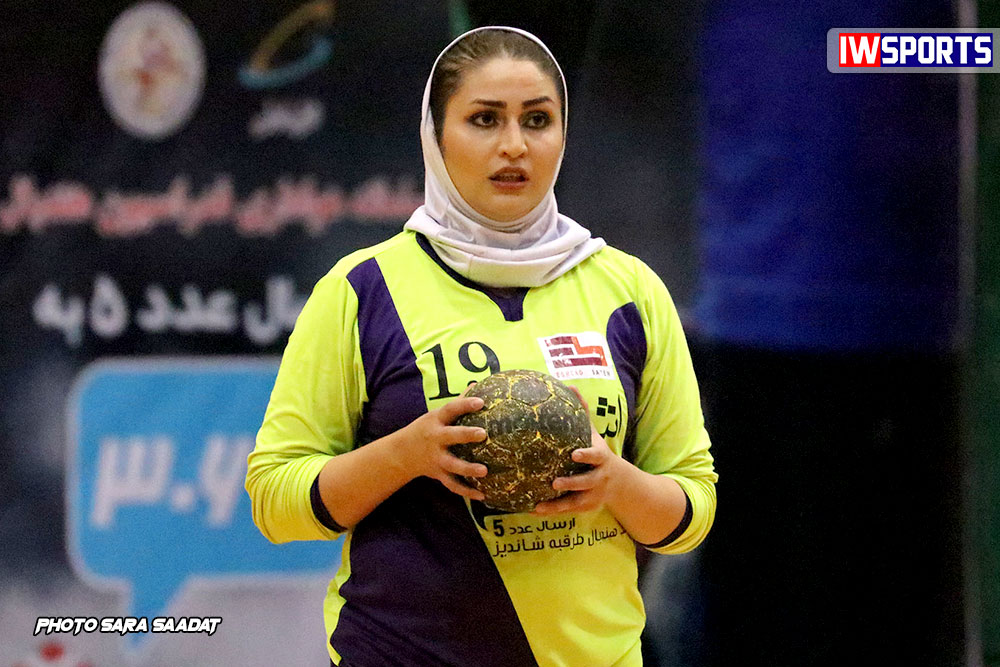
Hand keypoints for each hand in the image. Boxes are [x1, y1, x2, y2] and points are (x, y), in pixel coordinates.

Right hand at [395, 395, 488, 499]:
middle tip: (484, 434)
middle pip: (451, 437)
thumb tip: (476, 385)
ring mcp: (436, 458)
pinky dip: (467, 492)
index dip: (465, 405)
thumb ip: (457, 403)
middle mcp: (435, 439)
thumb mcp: (436, 414)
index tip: (481, 402)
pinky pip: (453, 485)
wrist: (401, 454)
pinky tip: (484, 495)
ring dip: (468, 469)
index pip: (451, 409)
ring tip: (485, 471)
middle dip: (467, 435)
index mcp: (436, 421)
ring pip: (453, 465)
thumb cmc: (426, 429)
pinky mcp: (438, 474)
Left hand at [532, 388, 627, 514]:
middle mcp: (599, 478)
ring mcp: (593, 495)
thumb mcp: (594, 435)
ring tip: (539, 504)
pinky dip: (551, 511)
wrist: (620, 484)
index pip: (596, 456)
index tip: (574, 454)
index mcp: (601, 459)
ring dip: (558, 504)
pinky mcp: (585, 508)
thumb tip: (570, 386)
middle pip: (587, 482)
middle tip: (554, 482)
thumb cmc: (600, 454)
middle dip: (572, 483)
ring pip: (576, 502)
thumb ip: (583, 412)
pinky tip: (533, 510)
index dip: (586, 455)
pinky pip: (567, 511)